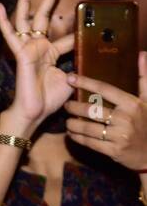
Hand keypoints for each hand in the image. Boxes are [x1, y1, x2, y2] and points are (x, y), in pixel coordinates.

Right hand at [0, 0, 75, 133]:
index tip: (84, 23)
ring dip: (27, 2)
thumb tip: (83, 52)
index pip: (65, 37)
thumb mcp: (70, 76)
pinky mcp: (20, 53)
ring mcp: (28, 48)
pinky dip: (3, 20)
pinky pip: (10, 34)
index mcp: (51, 54)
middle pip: (43, 18)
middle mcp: (38, 47)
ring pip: (26, 20)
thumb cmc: (49, 98)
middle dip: (50, 0)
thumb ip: (74, 62)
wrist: (35, 111)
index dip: (76, 31)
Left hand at [63, 52, 146, 170]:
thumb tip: (142, 54)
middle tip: (66, 104)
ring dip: (73, 124)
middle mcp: (125, 119)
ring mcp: (119, 136)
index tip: (70, 77)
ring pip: (87, 127)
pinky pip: (89, 142)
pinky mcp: (113, 151)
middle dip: (74, 107)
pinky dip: (78, 137)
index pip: (105, 89)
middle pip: (91, 109)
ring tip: (67, 120)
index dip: (86, 82)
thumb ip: (143, 78)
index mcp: (132, 104)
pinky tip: (72, 134)